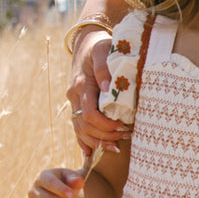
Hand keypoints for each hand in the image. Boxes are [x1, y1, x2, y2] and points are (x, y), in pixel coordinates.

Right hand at [66, 30, 121, 153]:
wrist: (86, 44)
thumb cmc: (99, 46)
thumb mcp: (103, 51)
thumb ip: (104, 69)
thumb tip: (109, 88)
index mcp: (81, 84)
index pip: (89, 113)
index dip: (105, 125)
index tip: (122, 126)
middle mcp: (74, 96)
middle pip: (84, 126)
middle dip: (104, 135)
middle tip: (125, 136)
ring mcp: (73, 102)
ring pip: (80, 130)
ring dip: (97, 141)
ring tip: (116, 146)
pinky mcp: (76, 106)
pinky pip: (77, 128)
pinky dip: (84, 142)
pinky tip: (92, 153)